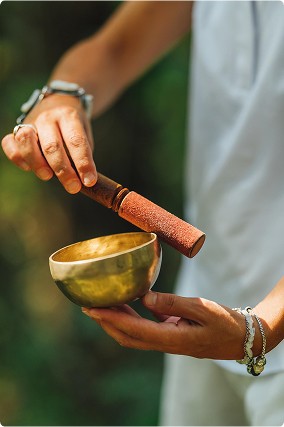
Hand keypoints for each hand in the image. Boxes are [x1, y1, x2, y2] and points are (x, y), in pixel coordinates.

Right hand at [1, 94, 96, 193]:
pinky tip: (28, 168)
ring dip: (37, 163)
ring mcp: (30, 122)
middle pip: (52, 146)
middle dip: (63, 171)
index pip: (76, 141)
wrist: (58, 102)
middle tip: (73, 187)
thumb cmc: (73, 127)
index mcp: (68, 116)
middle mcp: (48, 117)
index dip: (83, 164)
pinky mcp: (17, 129)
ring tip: (48, 176)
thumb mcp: (84, 134)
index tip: (89, 181)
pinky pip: (9, 143)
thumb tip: (84, 180)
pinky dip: (17, 157)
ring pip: (26, 141)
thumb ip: (83, 154)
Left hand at [82, 291, 262, 358]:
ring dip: (116, 320)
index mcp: (172, 339)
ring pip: (134, 333)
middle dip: (106, 322)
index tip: (91, 308)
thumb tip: (144, 297)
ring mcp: (167, 340)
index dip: (109, 319)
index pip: (133, 329)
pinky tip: (128, 302)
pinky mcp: (171, 334)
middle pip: (127, 335)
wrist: (242, 338)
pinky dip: (132, 317)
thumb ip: (173, 303)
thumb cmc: (225, 323)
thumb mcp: (202, 308)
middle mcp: (165, 343)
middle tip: (88, 305)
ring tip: (102, 304)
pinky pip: (145, 327)